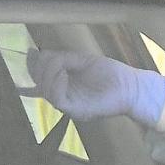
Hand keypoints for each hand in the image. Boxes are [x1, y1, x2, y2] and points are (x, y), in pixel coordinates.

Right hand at [23, 49, 164, 126]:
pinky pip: (57, 99)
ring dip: (48, 74)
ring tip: (59, 64)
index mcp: (64, 85)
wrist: (131, 87)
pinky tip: (63, 73)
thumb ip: (62, 59)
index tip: (33, 54)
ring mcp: (69, 105)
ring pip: (46, 91)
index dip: (34, 66)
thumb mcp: (83, 61)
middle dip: (41, 68)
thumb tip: (38, 53)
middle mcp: (63, 96)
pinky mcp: (76, 110)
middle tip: (51, 58)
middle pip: (40, 84)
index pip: (40, 78)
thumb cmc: (111, 74)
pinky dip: (56, 84)